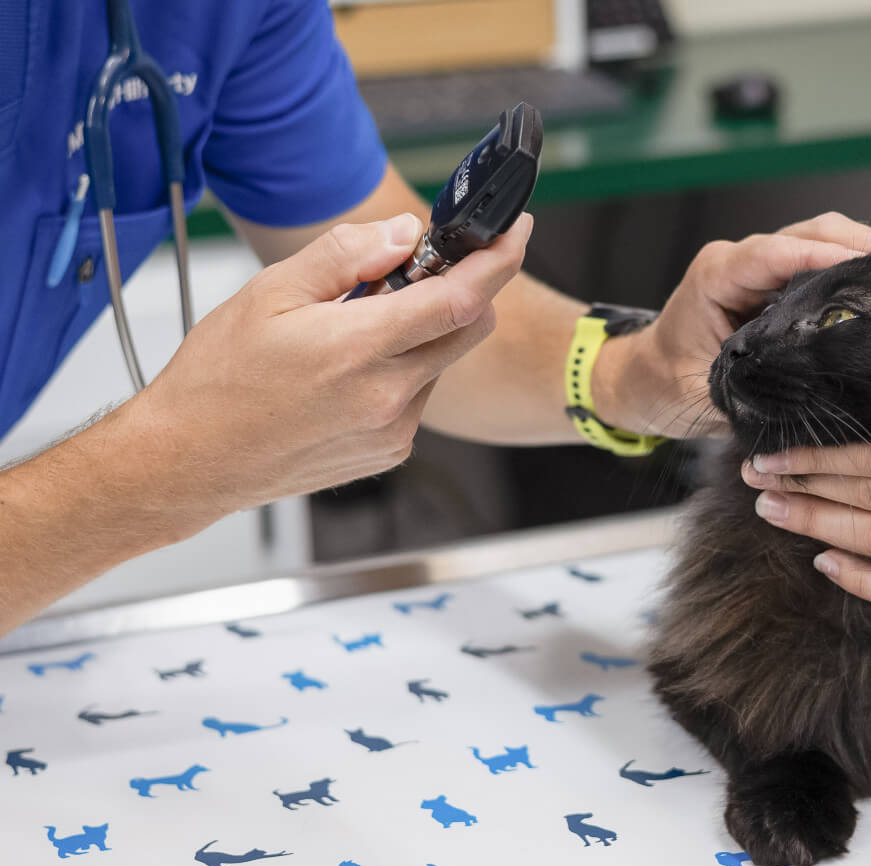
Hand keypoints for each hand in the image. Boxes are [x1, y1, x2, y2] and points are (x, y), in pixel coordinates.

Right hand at [129, 211, 530, 520]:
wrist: (188, 461)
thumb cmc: (218, 380)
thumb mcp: (270, 294)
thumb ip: (346, 256)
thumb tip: (404, 233)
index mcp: (359, 349)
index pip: (461, 298)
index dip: (498, 260)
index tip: (514, 232)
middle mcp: (388, 396)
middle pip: (468, 328)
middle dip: (464, 290)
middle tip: (423, 269)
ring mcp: (393, 430)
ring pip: (442, 362)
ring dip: (423, 333)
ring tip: (357, 327)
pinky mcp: (390, 452)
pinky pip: (419, 396)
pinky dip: (403, 370)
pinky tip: (350, 370)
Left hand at [592, 212, 870, 437]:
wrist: (640, 381)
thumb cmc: (661, 386)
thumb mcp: (701, 395)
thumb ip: (750, 387)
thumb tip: (809, 388)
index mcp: (715, 276)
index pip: (778, 254)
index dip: (829, 257)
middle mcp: (739, 260)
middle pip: (814, 232)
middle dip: (867, 247)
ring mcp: (760, 266)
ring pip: (824, 238)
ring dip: (869, 253)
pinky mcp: (774, 279)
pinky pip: (822, 259)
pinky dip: (857, 267)